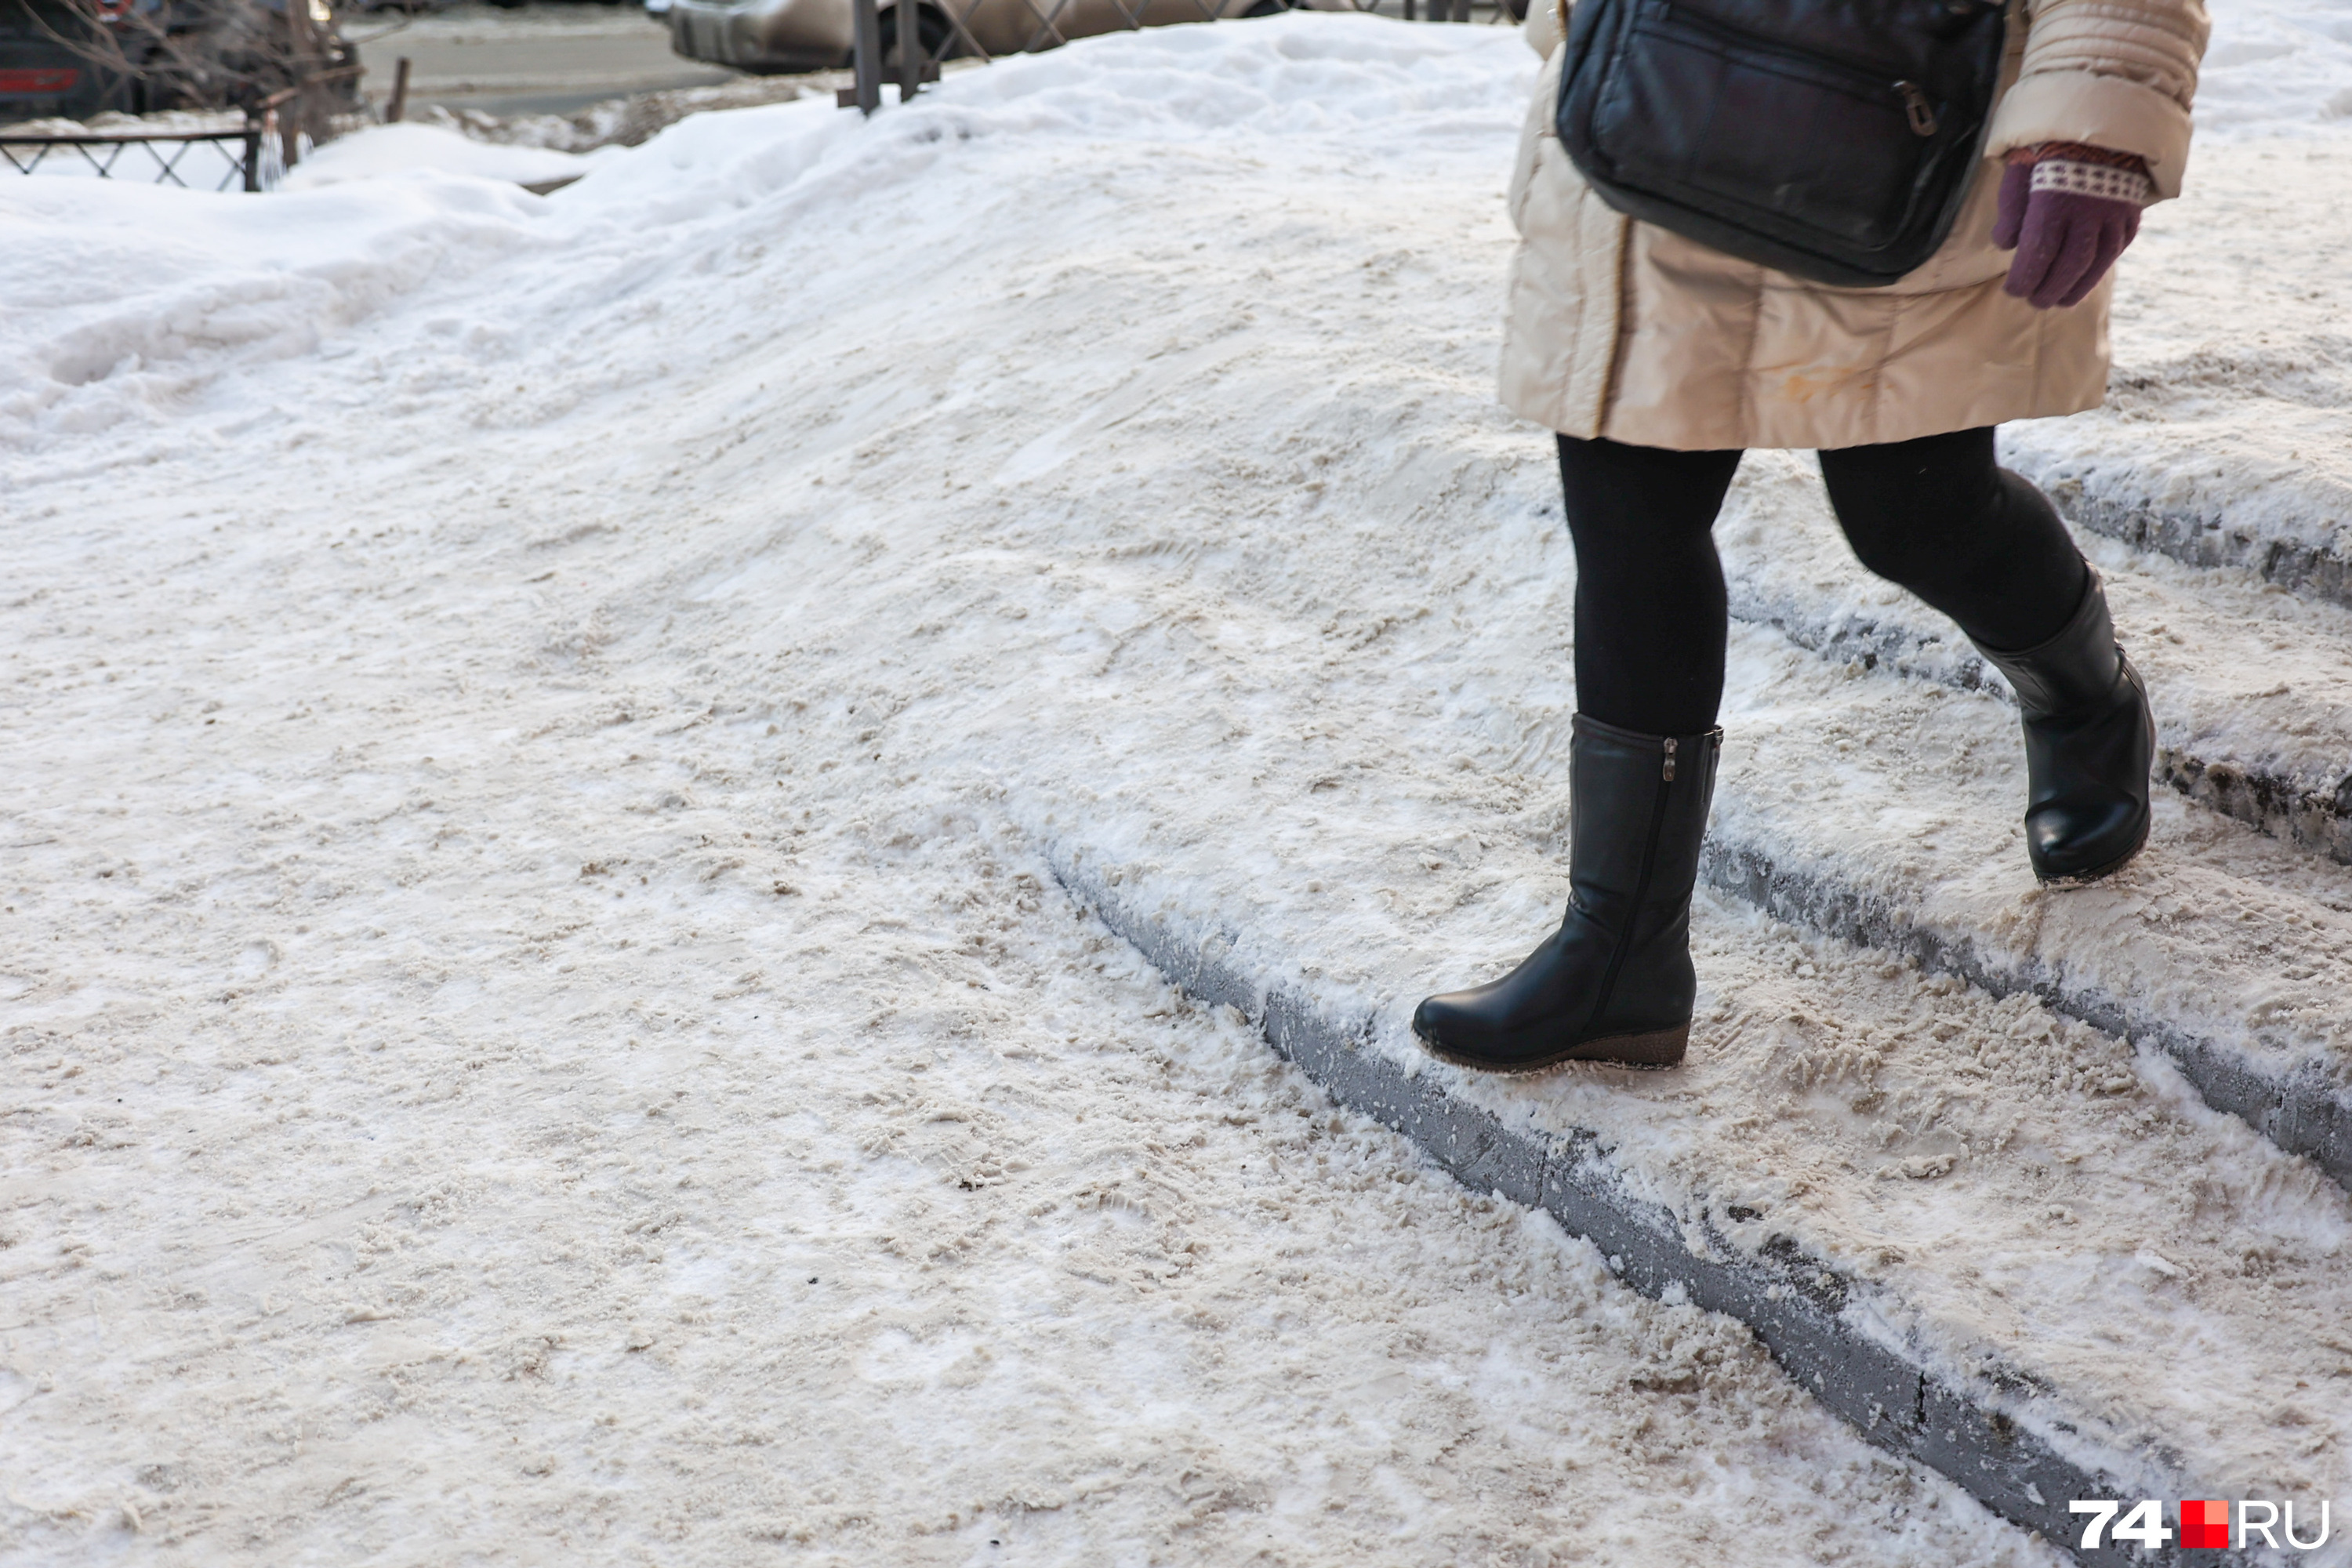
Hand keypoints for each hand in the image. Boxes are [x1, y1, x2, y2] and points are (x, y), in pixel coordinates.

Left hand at [1993, 148, 2148, 310]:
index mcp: (2055, 201)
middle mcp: (2088, 211)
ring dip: (2077, 287)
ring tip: (2059, 301)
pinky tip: (2085, 278)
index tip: (2013, 290)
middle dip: (2049, 289)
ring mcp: (2114, 212)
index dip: (2024, 278)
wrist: (2100, 120)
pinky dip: (2101, 267)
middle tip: (2034, 302)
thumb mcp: (2019, 172)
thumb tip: (2006, 246)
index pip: (2038, 253)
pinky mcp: (2130, 212)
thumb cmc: (2048, 149)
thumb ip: (2010, 211)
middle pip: (2069, 264)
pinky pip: (2118, 247)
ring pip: (2097, 261)